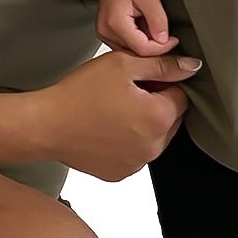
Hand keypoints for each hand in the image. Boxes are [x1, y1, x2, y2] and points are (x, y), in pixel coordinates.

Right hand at [36, 49, 200, 181]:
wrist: (46, 125)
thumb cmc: (79, 94)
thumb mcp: (123, 65)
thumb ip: (162, 64)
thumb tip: (191, 66)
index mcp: (159, 117)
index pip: (181, 96)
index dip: (161, 82)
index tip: (139, 80)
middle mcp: (154, 146)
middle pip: (169, 118)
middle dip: (154, 104)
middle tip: (123, 93)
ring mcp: (137, 163)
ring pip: (153, 137)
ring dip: (142, 124)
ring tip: (112, 110)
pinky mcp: (120, 173)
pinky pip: (134, 154)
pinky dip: (126, 142)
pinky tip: (105, 128)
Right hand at [97, 0, 176, 56]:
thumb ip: (158, 22)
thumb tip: (164, 41)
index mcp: (113, 23)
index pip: (142, 49)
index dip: (162, 48)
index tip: (174, 40)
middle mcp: (105, 30)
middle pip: (135, 53)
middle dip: (154, 48)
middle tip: (169, 39)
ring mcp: (105, 31)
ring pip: (131, 51)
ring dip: (147, 44)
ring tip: (157, 30)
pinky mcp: (108, 30)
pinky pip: (127, 43)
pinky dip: (139, 39)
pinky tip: (147, 28)